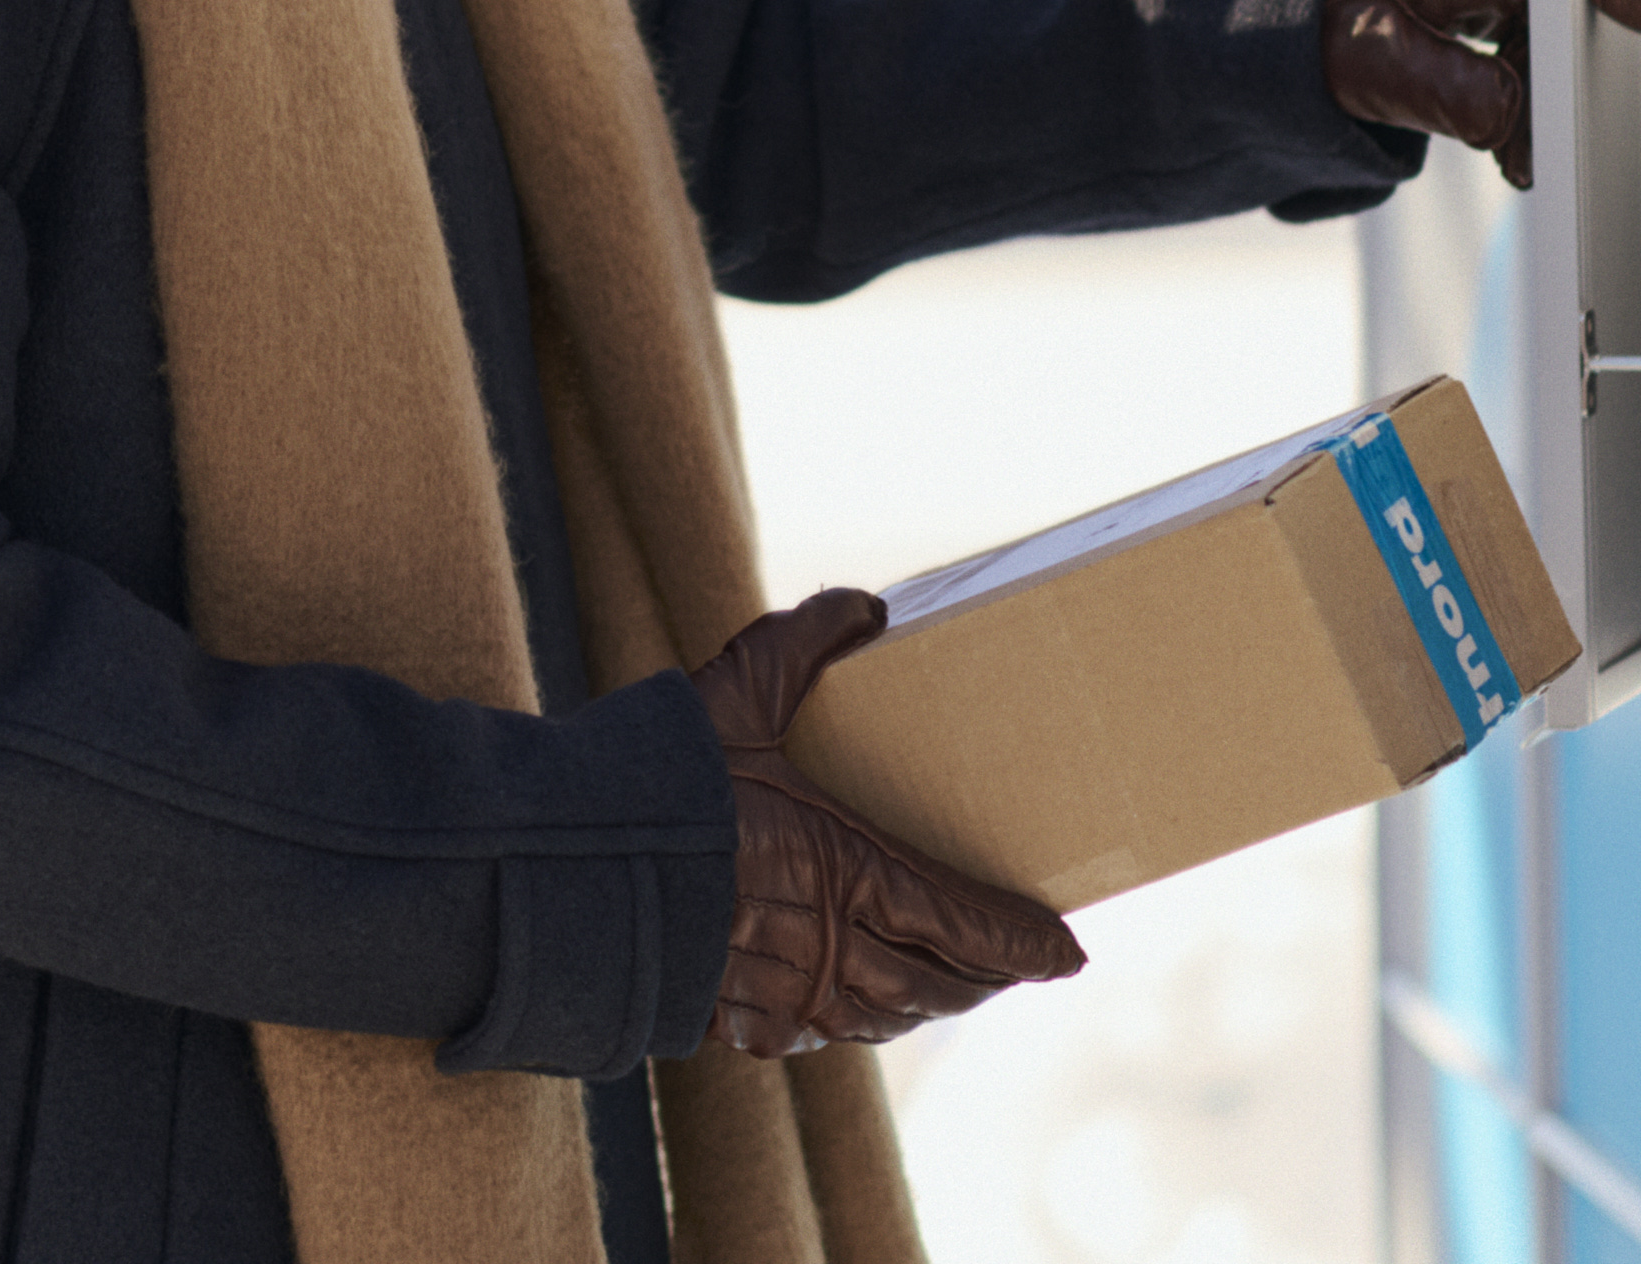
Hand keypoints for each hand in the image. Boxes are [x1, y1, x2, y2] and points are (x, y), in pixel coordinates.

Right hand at [694, 588, 1084, 1058]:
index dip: (1022, 941)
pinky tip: (862, 1010)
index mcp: (848, 873)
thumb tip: (866, 606)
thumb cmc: (660, 785)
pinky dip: (862, 1022)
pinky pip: (823, 1033)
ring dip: (931, 1003)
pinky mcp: (739, 1019)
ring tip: (953, 988)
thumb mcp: (735, 695)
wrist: (573, 875)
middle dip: (986, 978)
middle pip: (937, 983)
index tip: (1068, 949)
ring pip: (886, 1015)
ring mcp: (785, 995)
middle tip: (1019, 965)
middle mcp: (830, 949)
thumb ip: (804, 642)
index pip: (964, 923)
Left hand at [1323, 0, 1640, 188]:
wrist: (1250, 11)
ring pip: (1541, 41)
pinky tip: (1502, 149)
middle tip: (1575, 143)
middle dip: (1578, 78)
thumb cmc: (1301, 20)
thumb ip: (1446, 92)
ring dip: (1538, 102)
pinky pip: (1513, 56)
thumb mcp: (1368, 65)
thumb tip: (1513, 121)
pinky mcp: (1461, 16)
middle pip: (1566, 10)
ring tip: (1517, 164)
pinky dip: (1515, 102)